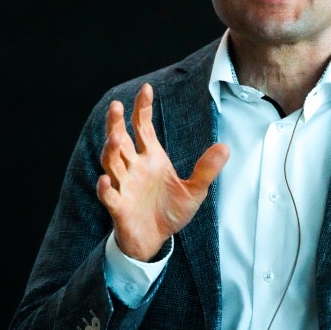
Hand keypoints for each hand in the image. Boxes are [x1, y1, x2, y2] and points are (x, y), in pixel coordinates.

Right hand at [96, 83, 229, 260]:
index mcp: (151, 157)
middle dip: (116, 123)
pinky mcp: (118, 206)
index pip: (142, 126)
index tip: (146, 89)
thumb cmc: (170, 211)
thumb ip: (207, 170)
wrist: (156, 240)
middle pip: (120, 139)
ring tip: (114, 138)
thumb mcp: (195, 191)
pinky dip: (105, 188)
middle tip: (116, 105)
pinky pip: (108, 195)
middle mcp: (133, 167)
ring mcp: (124, 185)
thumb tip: (225, 147)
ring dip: (111, 150)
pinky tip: (106, 180)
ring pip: (111, 163)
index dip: (142, 108)